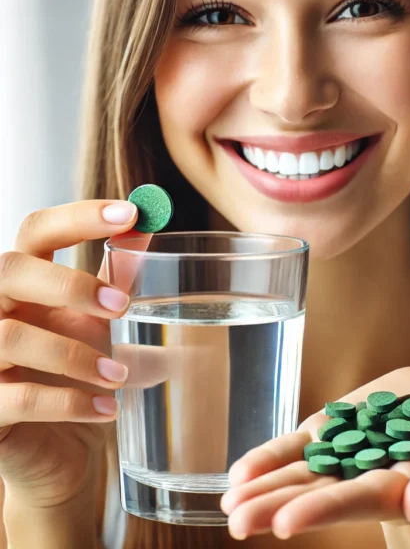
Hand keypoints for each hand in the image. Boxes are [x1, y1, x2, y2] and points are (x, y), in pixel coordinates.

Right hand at [0, 200, 144, 507]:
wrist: (55, 446)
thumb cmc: (70, 373)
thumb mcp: (94, 321)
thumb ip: (113, 279)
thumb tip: (145, 229)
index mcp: (21, 283)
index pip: (37, 230)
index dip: (80, 217)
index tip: (132, 213)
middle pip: (9, 269)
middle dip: (69, 284)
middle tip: (120, 307)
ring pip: (11, 336)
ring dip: (77, 356)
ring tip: (120, 377)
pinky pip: (17, 398)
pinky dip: (70, 403)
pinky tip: (108, 409)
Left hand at [221, 366, 409, 539]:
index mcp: (407, 485)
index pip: (360, 501)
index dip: (325, 509)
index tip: (286, 523)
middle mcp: (370, 473)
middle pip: (319, 492)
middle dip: (278, 506)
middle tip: (236, 522)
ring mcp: (349, 448)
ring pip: (302, 470)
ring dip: (265, 484)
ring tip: (229, 500)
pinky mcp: (338, 423)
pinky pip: (302, 441)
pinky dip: (273, 454)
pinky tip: (242, 470)